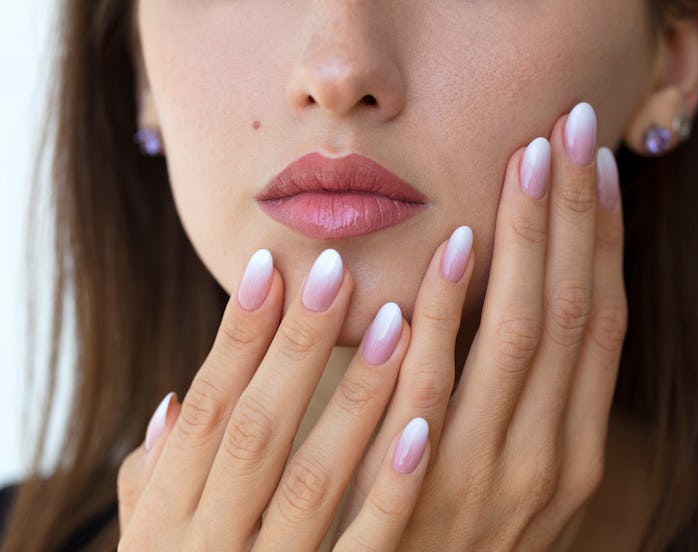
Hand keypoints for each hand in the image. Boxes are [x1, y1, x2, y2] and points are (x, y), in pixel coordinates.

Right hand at [116, 244, 456, 549]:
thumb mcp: (156, 547)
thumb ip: (160, 483)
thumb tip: (173, 402)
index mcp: (169, 521)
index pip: (206, 410)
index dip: (236, 337)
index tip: (271, 264)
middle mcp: (211, 544)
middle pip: (257, 429)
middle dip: (298, 346)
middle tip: (338, 267)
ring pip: (316, 477)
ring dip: (355, 396)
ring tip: (396, 318)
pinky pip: (366, 544)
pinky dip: (390, 485)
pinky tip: (423, 423)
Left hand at [336, 102, 626, 549]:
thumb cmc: (463, 537)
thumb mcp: (515, 479)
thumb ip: (523, 406)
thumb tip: (521, 306)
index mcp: (577, 452)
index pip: (603, 326)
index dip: (606, 242)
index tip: (597, 169)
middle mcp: (553, 460)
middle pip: (574, 312)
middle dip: (574, 217)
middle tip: (568, 131)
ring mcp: (493, 474)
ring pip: (523, 335)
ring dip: (527, 242)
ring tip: (524, 162)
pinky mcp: (424, 486)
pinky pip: (440, 383)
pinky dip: (450, 312)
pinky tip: (451, 246)